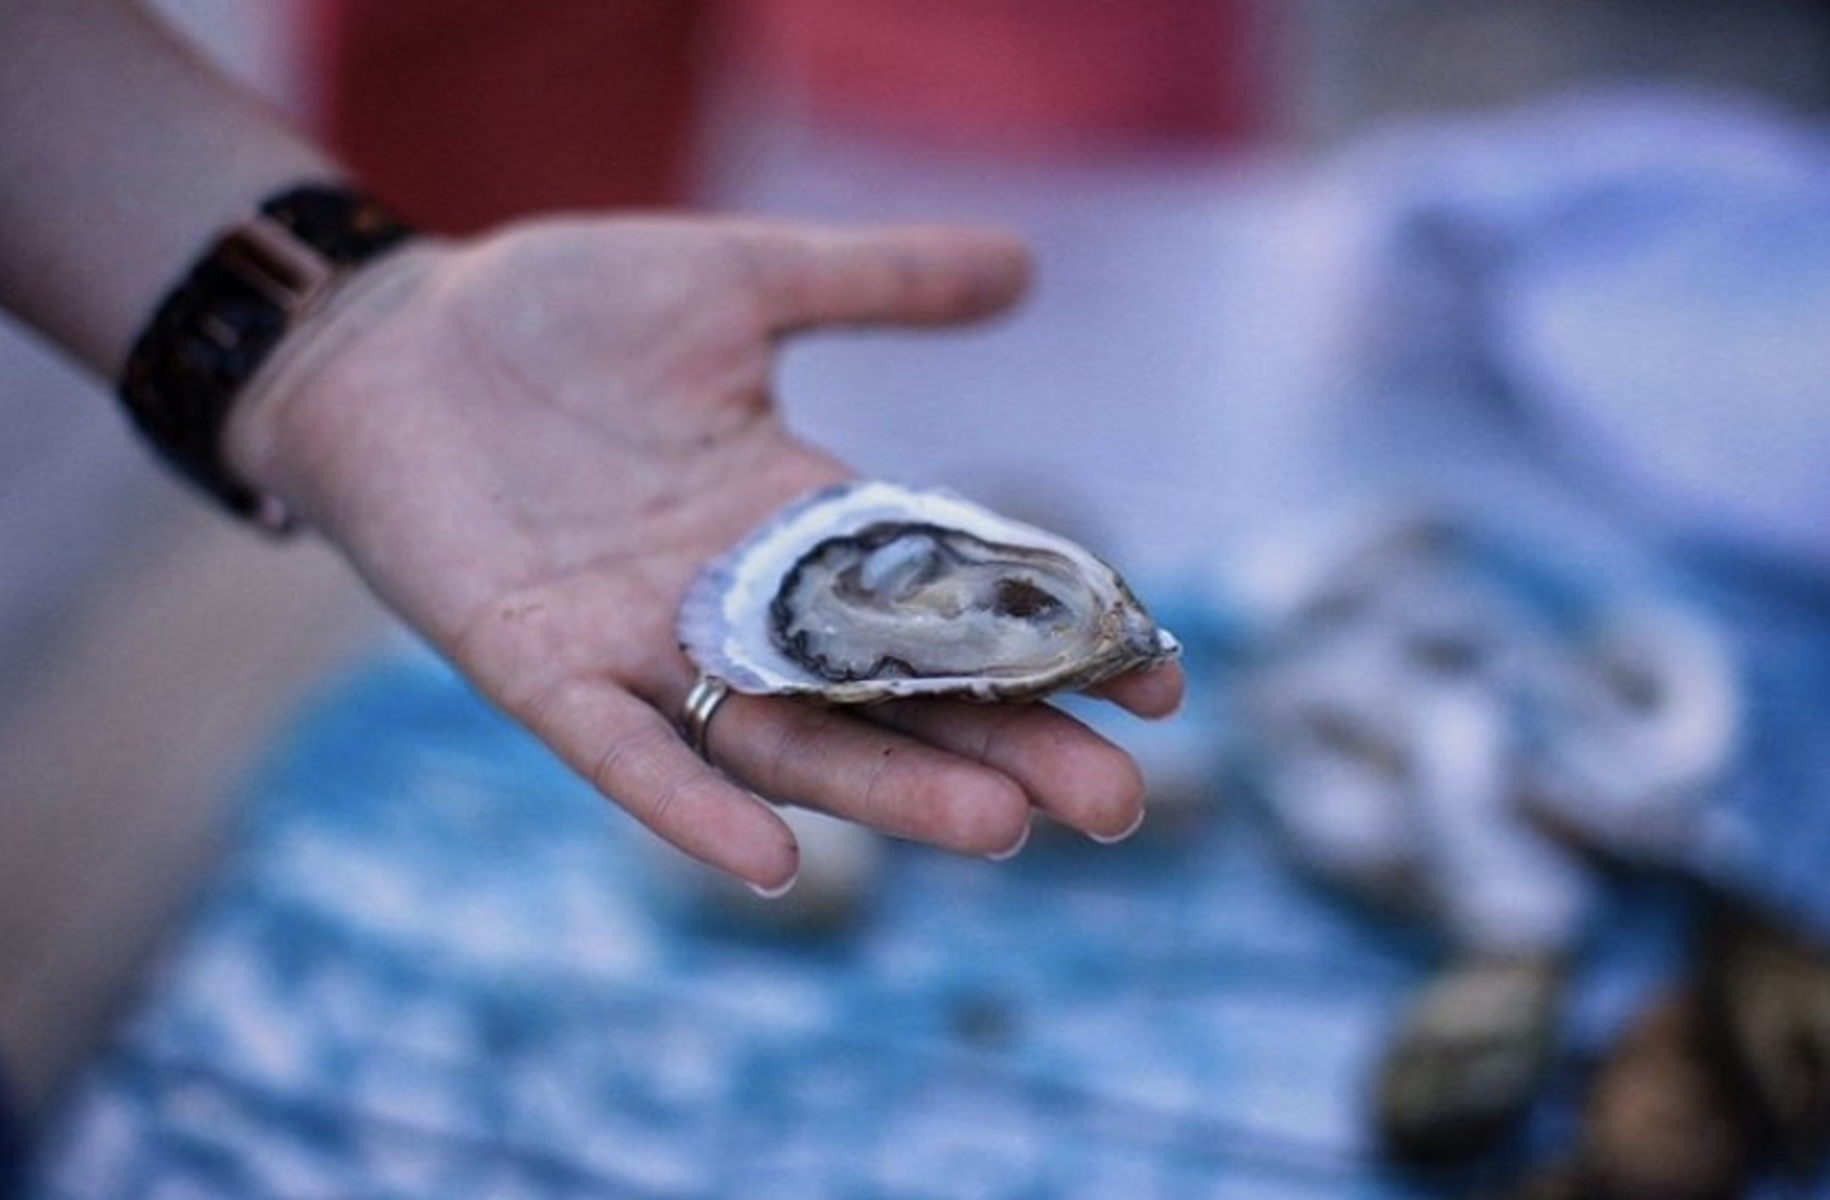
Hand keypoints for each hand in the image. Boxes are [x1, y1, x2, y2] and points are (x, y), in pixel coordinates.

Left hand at [227, 214, 1184, 891]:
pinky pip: (620, 753)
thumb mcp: (738, 280)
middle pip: (894, 696)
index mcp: (799, 517)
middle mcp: (740, 603)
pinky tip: (768, 859)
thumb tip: (1025, 265)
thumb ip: (874, 283)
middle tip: (1116, 805)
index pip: (952, 596)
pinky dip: (686, 804)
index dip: (1049, 638)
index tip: (1161, 678)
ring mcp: (642, 644)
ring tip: (1003, 827)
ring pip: (785, 740)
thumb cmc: (553, 309)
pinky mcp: (536, 666)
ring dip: (886, 791)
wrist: (385, 335)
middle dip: (1003, 748)